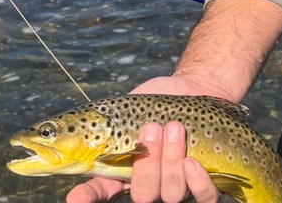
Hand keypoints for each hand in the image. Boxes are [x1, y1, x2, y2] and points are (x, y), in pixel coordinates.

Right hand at [64, 74, 228, 202]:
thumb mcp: (129, 107)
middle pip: (143, 196)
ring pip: (172, 194)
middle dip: (147, 163)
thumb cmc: (157, 103)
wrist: (194, 89)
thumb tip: (83, 127)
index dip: (86, 197)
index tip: (75, 199)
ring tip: (174, 127)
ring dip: (171, 160)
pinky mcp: (206, 184)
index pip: (98, 192)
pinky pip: (204, 198)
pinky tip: (193, 161)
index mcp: (122, 171)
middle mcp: (149, 186)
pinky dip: (197, 181)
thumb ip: (109, 123)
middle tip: (150, 128)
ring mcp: (178, 189)